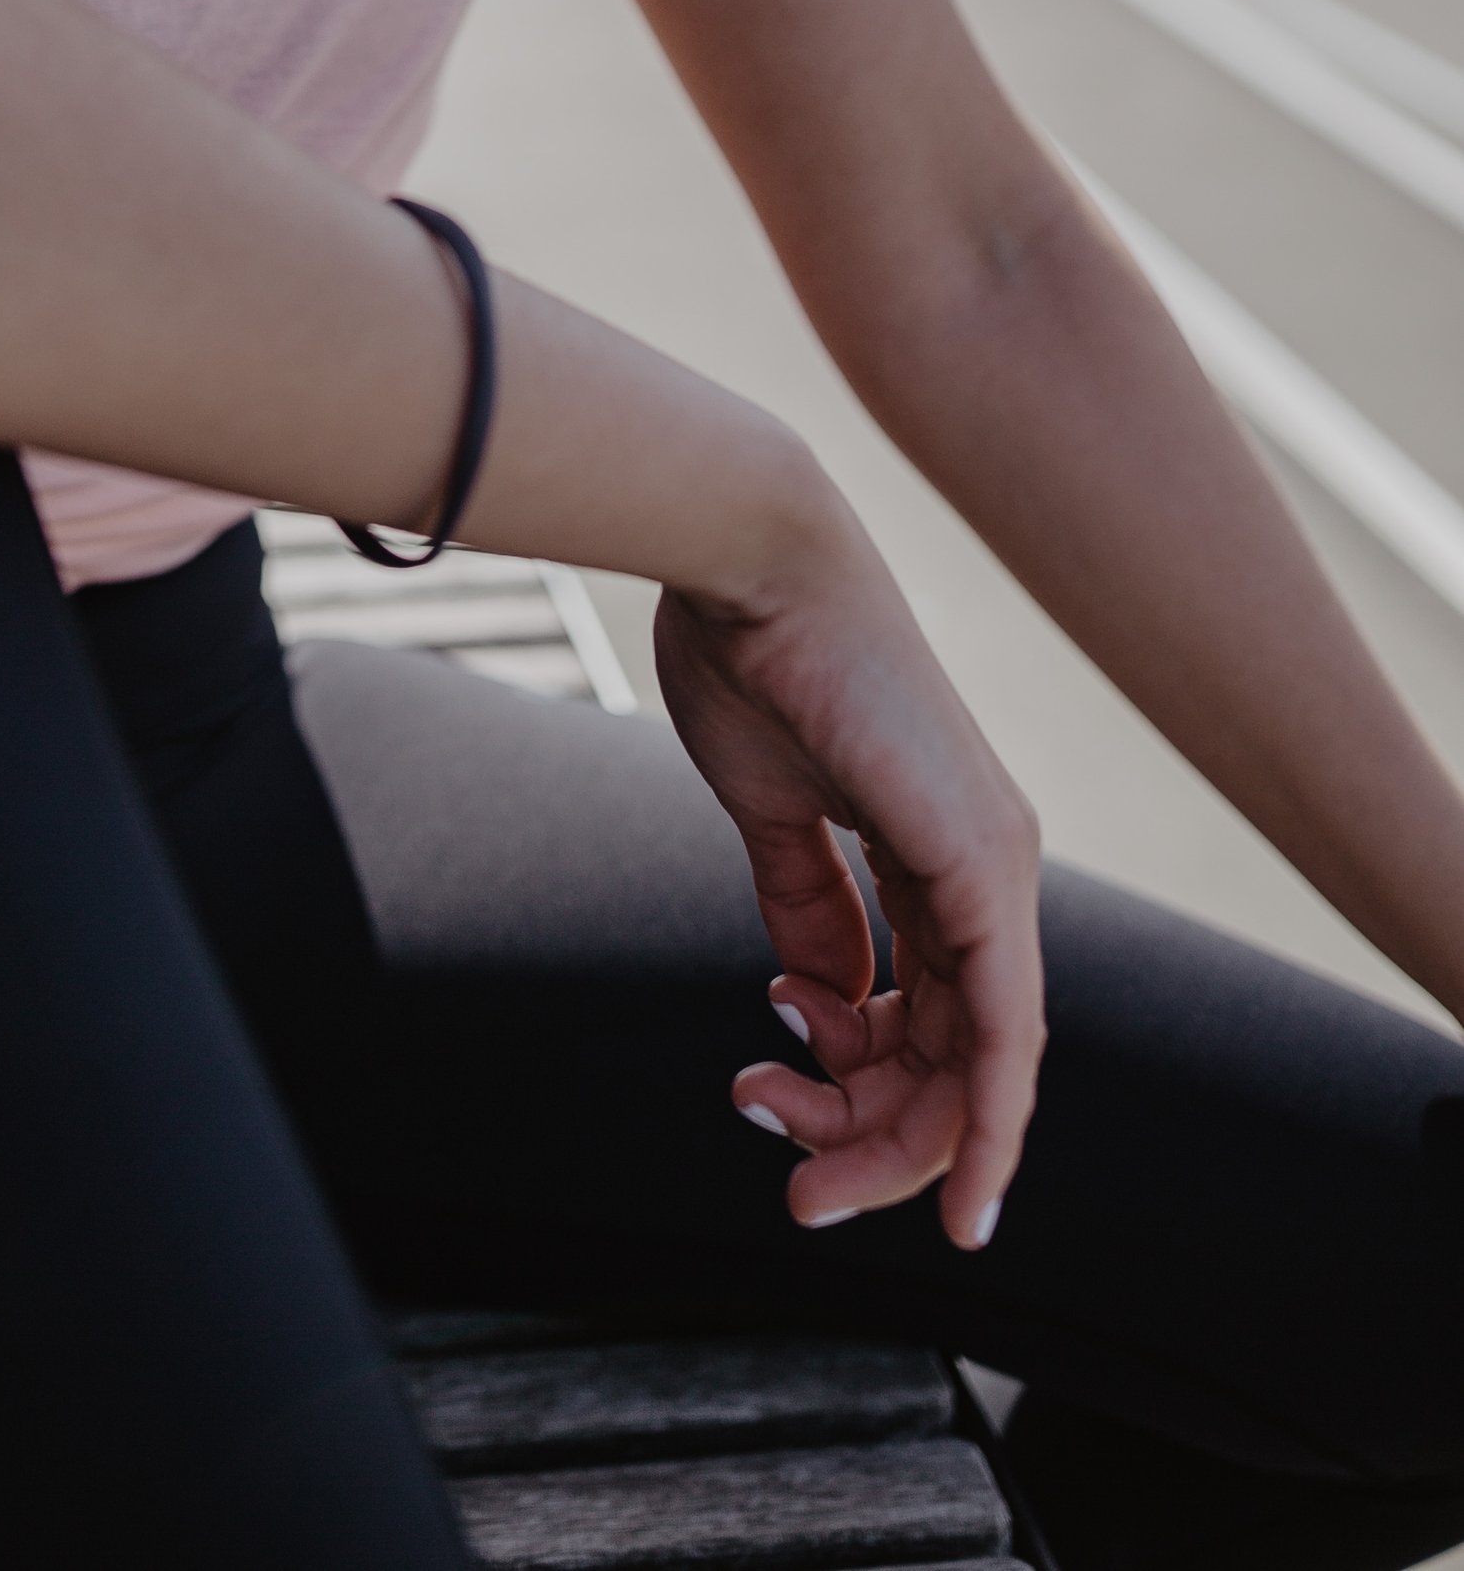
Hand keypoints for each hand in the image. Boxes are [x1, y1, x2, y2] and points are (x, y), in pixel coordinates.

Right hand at [650, 521, 1042, 1252]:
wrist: (752, 560)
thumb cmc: (750, 655)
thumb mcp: (771, 808)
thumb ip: (806, 904)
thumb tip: (827, 995)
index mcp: (935, 848)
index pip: (929, 1011)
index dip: (872, 1094)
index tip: (788, 1123)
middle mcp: (984, 864)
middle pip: (955, 1055)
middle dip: (871, 1139)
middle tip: (789, 1180)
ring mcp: (992, 863)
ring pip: (977, 1061)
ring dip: (888, 1139)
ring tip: (785, 1140)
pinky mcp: (979, 861)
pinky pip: (1002, 1028)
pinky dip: (985, 1121)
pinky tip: (956, 1192)